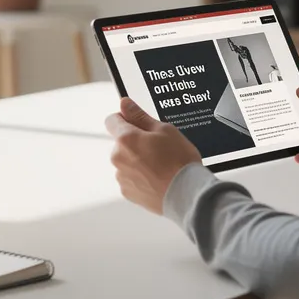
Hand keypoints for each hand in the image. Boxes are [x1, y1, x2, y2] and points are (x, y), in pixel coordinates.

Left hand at [104, 98, 201, 214]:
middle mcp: (118, 158)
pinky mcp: (127, 192)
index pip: (112, 120)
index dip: (125, 118)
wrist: (185, 194)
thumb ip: (140, 116)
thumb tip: (125, 104)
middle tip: (159, 147)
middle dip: (135, 142)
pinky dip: (141, 176)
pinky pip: (131, 178)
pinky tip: (158, 177)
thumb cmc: (178, 161)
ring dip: (138, 160)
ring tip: (161, 165)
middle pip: (121, 142)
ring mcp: (121, 176)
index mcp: (126, 139)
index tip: (138, 123)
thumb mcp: (164, 130)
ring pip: (126, 161)